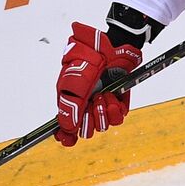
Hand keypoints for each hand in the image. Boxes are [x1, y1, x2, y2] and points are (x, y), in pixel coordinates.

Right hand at [55, 23, 141, 146]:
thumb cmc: (87, 59)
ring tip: (102, 94)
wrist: (111, 46)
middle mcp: (86, 106)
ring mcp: (102, 104)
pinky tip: (112, 95)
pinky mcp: (118, 102)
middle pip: (85, 131)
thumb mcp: (73, 82)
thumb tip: (67, 130)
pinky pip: (117, 118)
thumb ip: (69, 107)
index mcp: (70, 101)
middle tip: (90, 104)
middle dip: (88, 121)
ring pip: (102, 127)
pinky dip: (114, 109)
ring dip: (102, 112)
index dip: (66, 136)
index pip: (66, 127)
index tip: (67, 139)